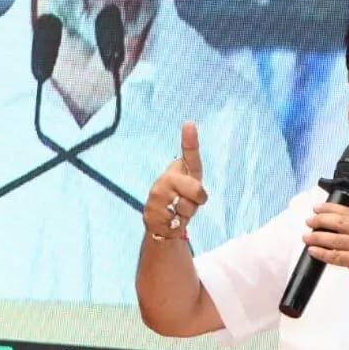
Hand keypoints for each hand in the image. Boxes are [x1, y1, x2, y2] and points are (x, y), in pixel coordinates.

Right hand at [143, 122, 207, 240]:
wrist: (162, 226)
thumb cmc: (181, 201)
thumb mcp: (192, 187)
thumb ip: (195, 178)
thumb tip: (191, 150)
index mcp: (178, 170)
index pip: (189, 155)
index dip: (190, 140)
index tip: (189, 124)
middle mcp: (165, 179)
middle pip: (196, 190)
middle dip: (197, 201)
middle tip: (188, 202)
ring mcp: (156, 195)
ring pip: (186, 208)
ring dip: (186, 215)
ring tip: (177, 212)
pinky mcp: (151, 212)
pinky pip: (175, 221)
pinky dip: (176, 225)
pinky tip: (169, 221)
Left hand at [303, 204, 348, 311]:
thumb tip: (338, 224)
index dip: (331, 209)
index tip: (318, 208)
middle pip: (340, 222)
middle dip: (321, 220)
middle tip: (309, 221)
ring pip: (335, 239)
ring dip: (317, 237)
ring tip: (307, 236)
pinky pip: (335, 256)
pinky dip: (322, 253)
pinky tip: (313, 250)